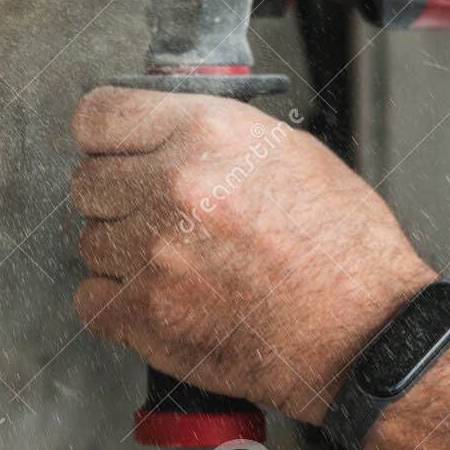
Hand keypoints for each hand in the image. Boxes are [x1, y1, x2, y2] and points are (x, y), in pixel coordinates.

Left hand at [69, 88, 434, 423]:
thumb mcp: (287, 151)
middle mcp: (173, 187)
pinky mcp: (147, 315)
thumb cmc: (342, 246)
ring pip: (89, 241)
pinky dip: (116, 302)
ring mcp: (155, 253)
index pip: (97, 116)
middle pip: (87, 180)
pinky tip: (159, 295)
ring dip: (121, 251)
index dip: (104, 134)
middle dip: (118, 195)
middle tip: (158, 212)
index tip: (111, 148)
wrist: (363, 333)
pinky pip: (89, 300)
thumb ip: (207, 132)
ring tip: (176, 260)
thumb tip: (157, 129)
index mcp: (205, 134)